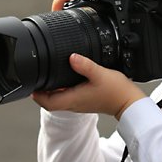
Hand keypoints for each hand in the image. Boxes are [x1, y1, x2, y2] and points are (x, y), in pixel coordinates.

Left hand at [32, 53, 146, 119]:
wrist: (129, 103)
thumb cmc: (116, 92)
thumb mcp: (100, 74)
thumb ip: (85, 65)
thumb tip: (71, 57)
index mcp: (73, 99)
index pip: (47, 102)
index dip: (36, 94)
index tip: (31, 83)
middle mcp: (74, 103)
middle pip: (49, 101)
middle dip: (41, 91)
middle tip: (37, 77)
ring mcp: (79, 103)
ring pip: (58, 99)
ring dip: (51, 90)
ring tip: (48, 75)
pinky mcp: (85, 100)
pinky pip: (68, 96)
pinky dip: (62, 88)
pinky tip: (66, 77)